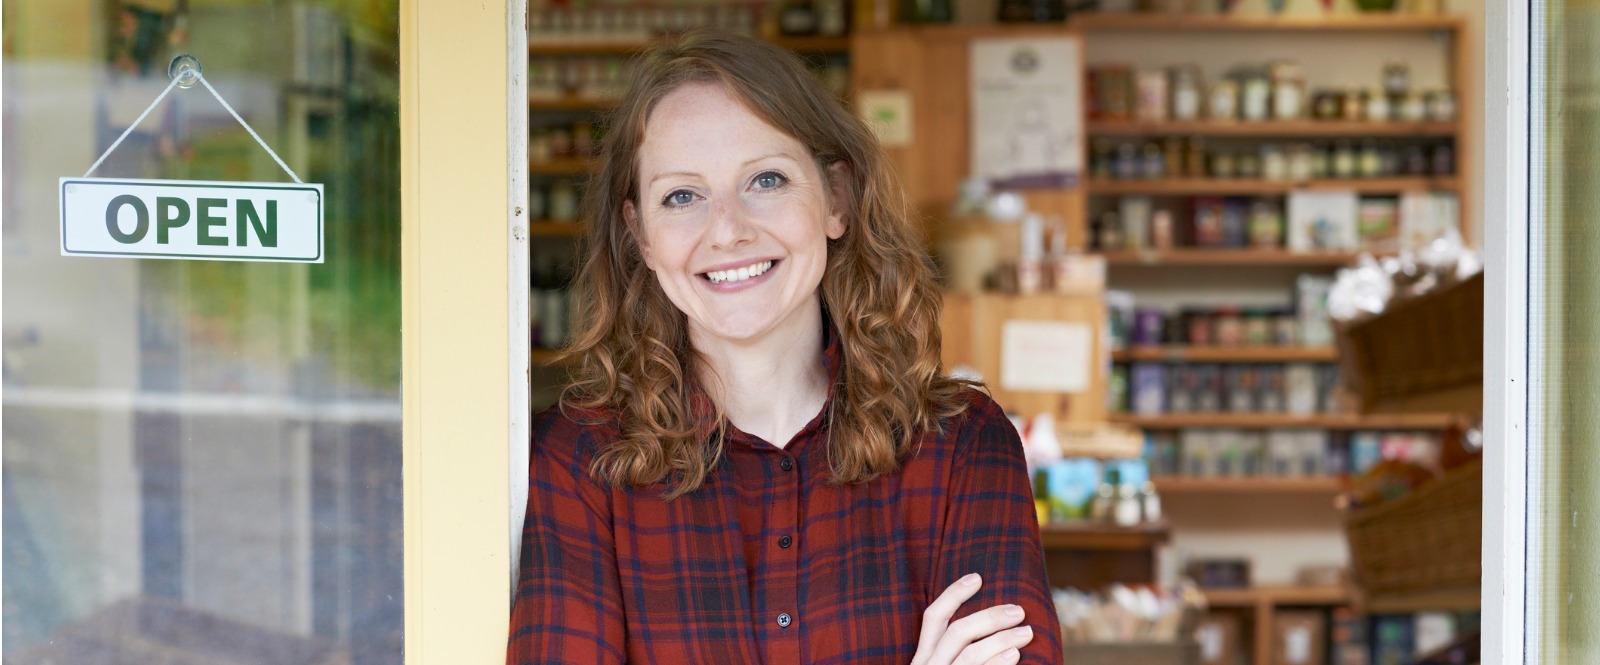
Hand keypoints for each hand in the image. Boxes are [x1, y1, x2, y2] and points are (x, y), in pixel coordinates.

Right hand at [909, 573, 1035, 664]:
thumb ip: (955, 654)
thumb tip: (993, 628)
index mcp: (922, 659)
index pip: (933, 618)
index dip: (953, 594)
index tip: (977, 577)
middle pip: (958, 633)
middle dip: (990, 617)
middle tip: (1018, 611)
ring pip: (971, 655)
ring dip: (1002, 639)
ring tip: (1026, 633)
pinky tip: (1014, 657)